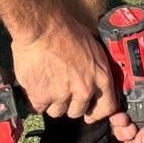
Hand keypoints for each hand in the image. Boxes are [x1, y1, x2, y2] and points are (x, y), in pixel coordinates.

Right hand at [13, 20, 130, 130]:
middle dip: (69, 103)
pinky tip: (36, 83)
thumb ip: (95, 68)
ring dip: (52, 102)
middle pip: (78, 112)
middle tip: (61, 89)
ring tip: (46, 82)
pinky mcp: (42, 97)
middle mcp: (84, 89)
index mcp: (100, 76)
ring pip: (57, 111)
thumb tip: (94, 77)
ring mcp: (62, 95)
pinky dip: (36, 98)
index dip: (98, 112)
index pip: (108, 107)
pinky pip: (39, 107)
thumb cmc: (65, 31)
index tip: (91, 114)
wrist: (42, 28)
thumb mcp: (93, 47)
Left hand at [117, 48, 143, 142]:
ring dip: (116, 121)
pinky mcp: (126, 84)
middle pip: (125, 131)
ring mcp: (133, 98)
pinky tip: (115, 107)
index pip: (140, 142)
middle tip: (127, 127)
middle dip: (123, 134)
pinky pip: (114, 98)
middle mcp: (142, 113)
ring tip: (120, 117)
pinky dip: (112, 104)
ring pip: (117, 117)